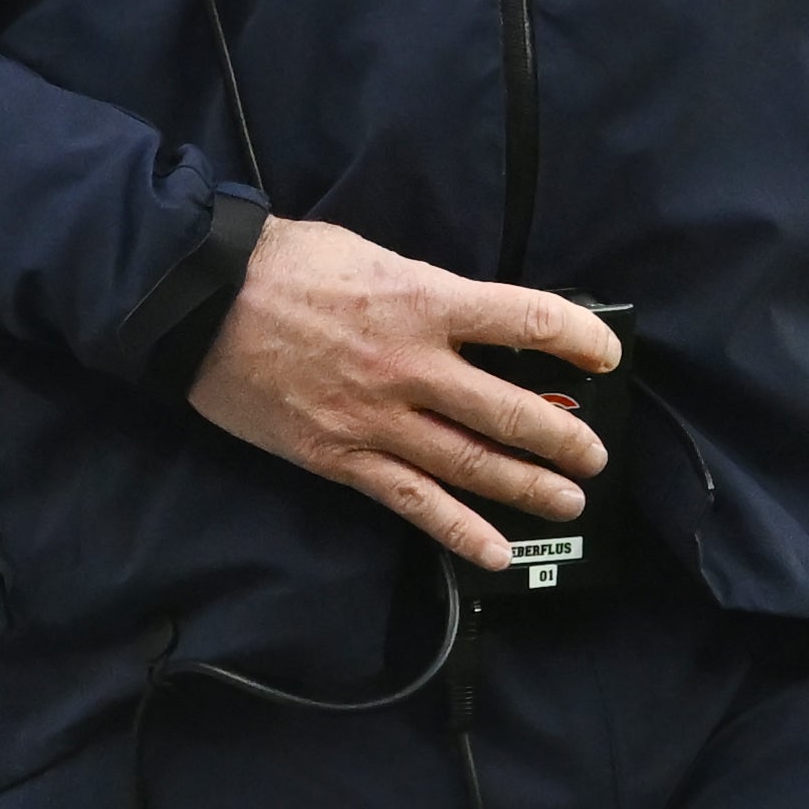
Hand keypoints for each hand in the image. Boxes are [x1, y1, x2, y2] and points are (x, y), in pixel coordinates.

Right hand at [187, 214, 620, 571]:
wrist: (201, 304)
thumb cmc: (287, 264)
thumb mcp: (375, 256)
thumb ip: (428, 291)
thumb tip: (478, 316)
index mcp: (424, 300)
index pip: (524, 317)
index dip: (576, 336)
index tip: (607, 354)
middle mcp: (410, 364)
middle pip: (507, 408)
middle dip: (562, 434)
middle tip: (597, 453)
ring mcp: (376, 418)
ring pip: (469, 463)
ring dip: (528, 487)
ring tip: (571, 502)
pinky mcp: (341, 458)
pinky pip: (412, 502)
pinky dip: (459, 531)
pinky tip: (497, 552)